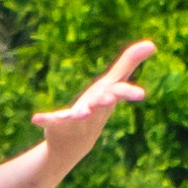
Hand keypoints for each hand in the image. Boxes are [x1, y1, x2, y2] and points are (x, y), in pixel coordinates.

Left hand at [31, 40, 155, 168]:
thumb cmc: (96, 109)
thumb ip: (129, 64)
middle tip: (109, 98)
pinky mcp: (57, 125)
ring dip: (79, 114)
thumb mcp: (111, 85)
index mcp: (106, 99)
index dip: (129, 93)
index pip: (120, 94)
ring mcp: (76, 120)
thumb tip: (152, 43)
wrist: (73, 144)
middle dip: (104, 101)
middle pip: (101, 105)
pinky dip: (45, 120)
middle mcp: (93, 111)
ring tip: (80, 113)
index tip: (141, 94)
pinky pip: (51, 122)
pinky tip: (36, 118)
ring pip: (79, 117)